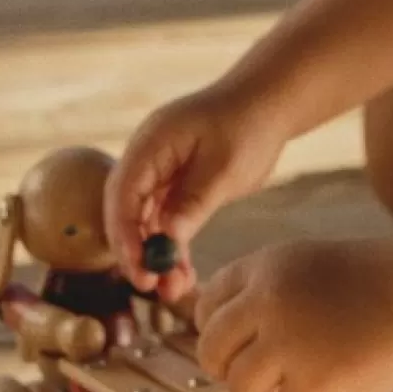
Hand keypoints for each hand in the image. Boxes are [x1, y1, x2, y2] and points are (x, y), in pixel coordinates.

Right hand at [103, 81, 290, 306]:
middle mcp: (147, 157)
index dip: (125, 234)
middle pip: (126, 210)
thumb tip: (167, 238)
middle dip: (136, 250)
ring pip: (145, 219)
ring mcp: (159, 170)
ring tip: (175, 289)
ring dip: (156, 254)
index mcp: (152, 143)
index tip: (140, 269)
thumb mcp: (225, 169)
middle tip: (152, 286)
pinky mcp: (175, 183)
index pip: (123, 193)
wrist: (269, 102)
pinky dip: (172, 245)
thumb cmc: (249, 126)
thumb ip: (194, 203)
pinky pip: (164, 219)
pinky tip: (183, 273)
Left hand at [194, 235, 392, 391]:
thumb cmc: (377, 284)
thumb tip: (227, 344)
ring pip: (240, 389)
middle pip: (211, 351)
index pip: (208, 306)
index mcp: (265, 267)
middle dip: (232, 368)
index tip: (247, 343)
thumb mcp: (309, 267)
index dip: (223, 332)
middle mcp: (267, 302)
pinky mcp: (314, 383)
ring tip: (302, 382)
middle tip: (267, 375)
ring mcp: (289, 343)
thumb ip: (267, 296)